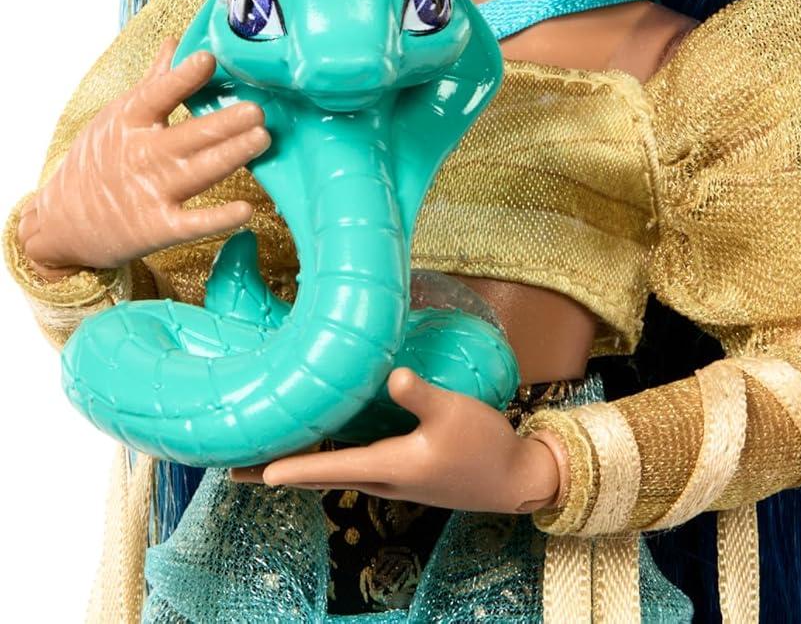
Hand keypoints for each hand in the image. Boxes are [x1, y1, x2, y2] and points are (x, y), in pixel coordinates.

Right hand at [18, 39, 269, 271]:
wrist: (62, 221)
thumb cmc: (99, 159)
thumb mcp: (118, 116)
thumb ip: (155, 81)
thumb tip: (176, 41)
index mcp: (130, 121)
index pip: (158, 95)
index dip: (183, 78)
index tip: (208, 59)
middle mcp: (142, 154)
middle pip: (190, 135)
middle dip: (224, 123)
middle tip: (256, 111)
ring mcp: (151, 192)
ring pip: (199, 172)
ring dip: (232, 156)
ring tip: (262, 139)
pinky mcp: (157, 229)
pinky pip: (191, 224)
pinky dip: (217, 219)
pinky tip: (245, 210)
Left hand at [231, 369, 561, 513]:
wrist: (512, 478)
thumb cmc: (483, 445)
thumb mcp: (455, 411)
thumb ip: (421, 394)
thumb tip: (391, 374)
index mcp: (390, 465)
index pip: (331, 468)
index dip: (292, 467)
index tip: (256, 471)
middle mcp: (382, 477)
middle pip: (318, 474)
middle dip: (278, 471)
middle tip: (233, 468)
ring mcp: (389, 476)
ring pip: (331, 470)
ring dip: (296, 465)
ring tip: (261, 458)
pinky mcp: (400, 469)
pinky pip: (349, 464)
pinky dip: (322, 458)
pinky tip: (316, 446)